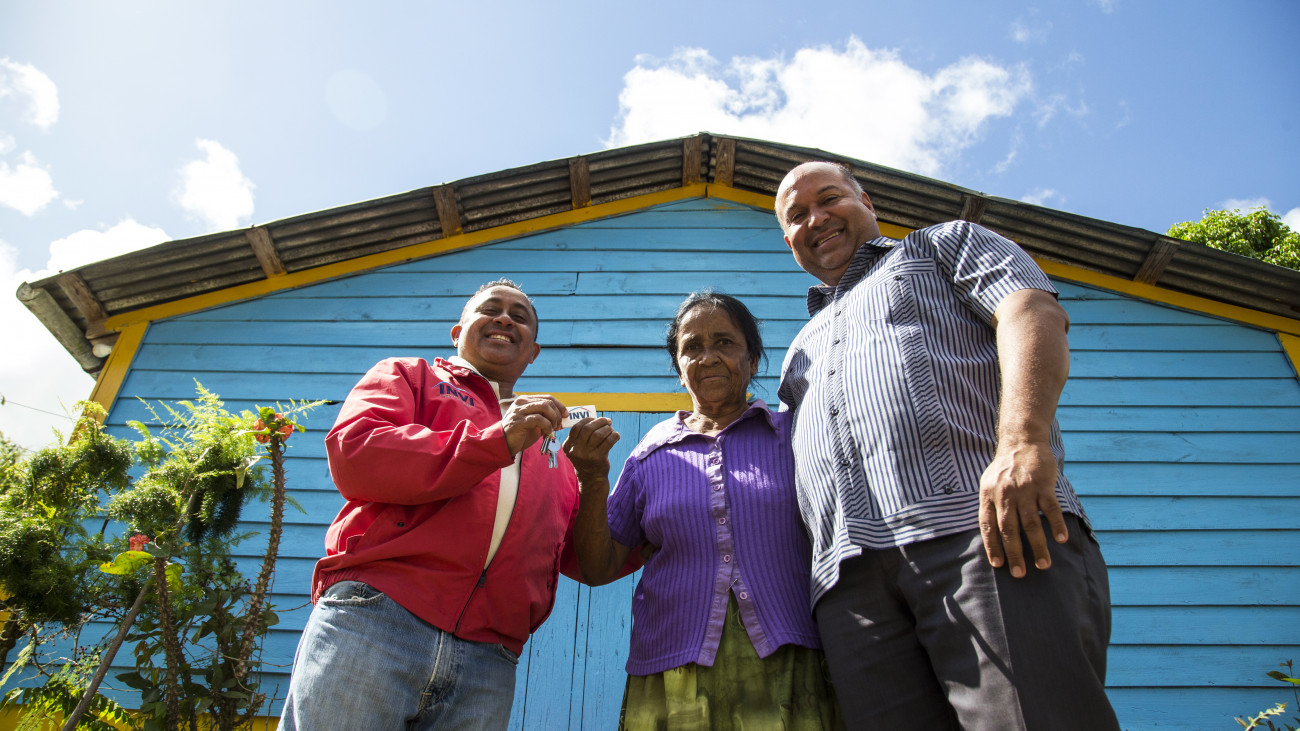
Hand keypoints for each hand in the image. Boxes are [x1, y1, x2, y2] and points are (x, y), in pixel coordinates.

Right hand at [502, 395, 566, 455]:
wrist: (502, 444)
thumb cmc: (519, 434)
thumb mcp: (534, 424)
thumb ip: (545, 419)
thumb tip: (562, 419)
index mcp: (525, 400)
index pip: (547, 397)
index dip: (559, 406)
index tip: (566, 415)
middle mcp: (522, 402)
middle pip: (548, 402)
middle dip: (557, 414)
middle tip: (558, 426)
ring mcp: (520, 410)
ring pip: (544, 407)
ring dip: (553, 419)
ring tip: (552, 429)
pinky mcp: (519, 421)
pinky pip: (539, 419)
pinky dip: (547, 426)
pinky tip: (546, 433)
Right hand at [562, 417, 619, 481]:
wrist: (591, 479)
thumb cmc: (586, 460)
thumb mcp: (578, 449)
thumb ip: (582, 436)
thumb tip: (597, 418)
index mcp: (568, 446)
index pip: (576, 427)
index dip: (588, 420)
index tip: (596, 419)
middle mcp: (576, 450)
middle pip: (588, 429)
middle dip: (600, 421)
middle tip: (608, 421)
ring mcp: (587, 455)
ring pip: (598, 434)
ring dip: (607, 429)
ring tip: (611, 430)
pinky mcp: (598, 458)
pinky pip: (608, 442)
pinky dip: (614, 436)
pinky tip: (616, 436)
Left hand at [978, 439, 1068, 577]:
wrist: (1022, 442)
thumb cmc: (1004, 469)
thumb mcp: (989, 484)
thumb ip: (991, 507)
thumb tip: (992, 537)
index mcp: (989, 496)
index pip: (988, 526)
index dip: (993, 546)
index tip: (999, 565)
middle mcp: (1005, 494)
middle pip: (1009, 529)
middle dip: (1014, 553)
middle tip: (1020, 574)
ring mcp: (1025, 490)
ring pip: (1031, 523)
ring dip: (1038, 546)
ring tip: (1043, 565)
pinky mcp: (1043, 485)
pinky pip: (1050, 509)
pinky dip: (1056, 525)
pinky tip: (1061, 540)